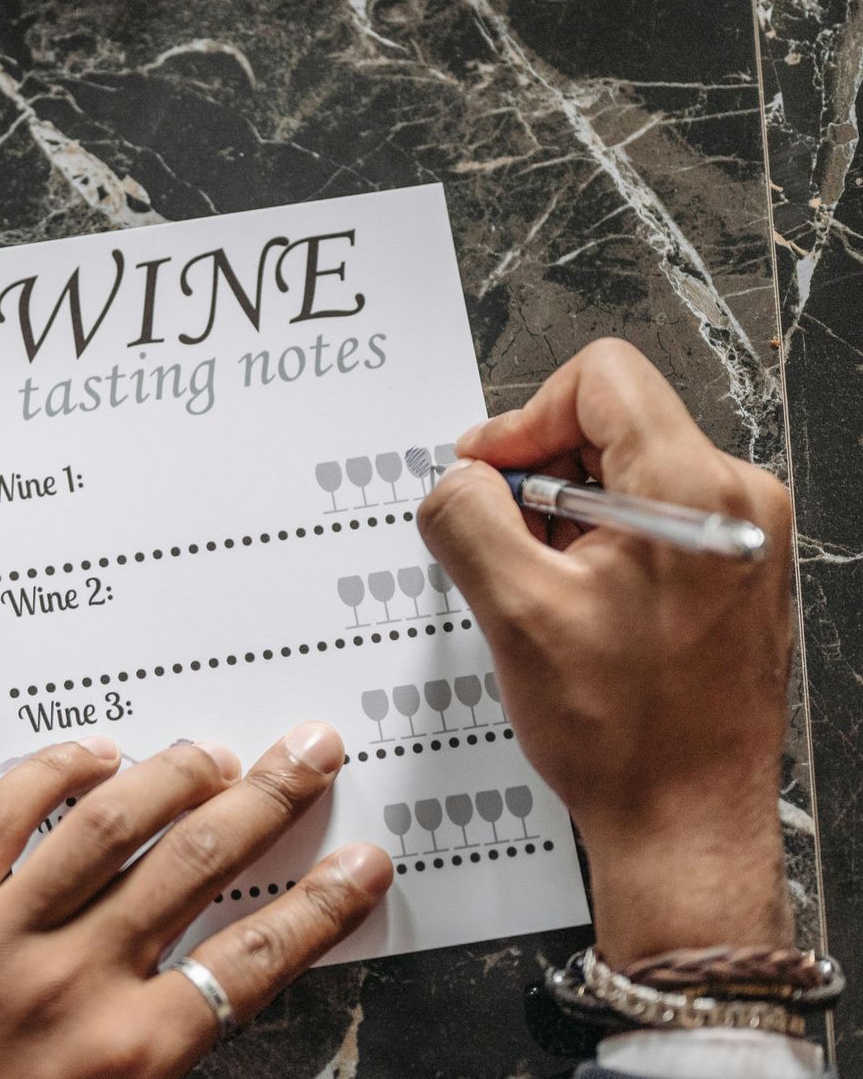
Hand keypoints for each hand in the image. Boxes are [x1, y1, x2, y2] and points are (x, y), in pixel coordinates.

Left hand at [0, 726, 391, 1078]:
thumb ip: (162, 1056)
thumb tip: (220, 991)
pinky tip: (93, 756)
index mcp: (129, 1056)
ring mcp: (1, 938)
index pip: (255, 958)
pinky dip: (54, 773)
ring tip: (214, 750)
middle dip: (267, 800)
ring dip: (174, 775)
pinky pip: (2, 816)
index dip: (319, 904)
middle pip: (197, 866)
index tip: (357, 864)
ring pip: (108, 826)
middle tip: (307, 754)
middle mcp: (74, 985)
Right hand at [417, 338, 793, 962]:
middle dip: (540, 478)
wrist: (686, 822)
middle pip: (612, 423)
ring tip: (544, 593)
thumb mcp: (513, 611)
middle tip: (506, 547)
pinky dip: (597, 548)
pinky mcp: (733, 572)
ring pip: (626, 474)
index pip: (601, 378)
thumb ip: (467, 517)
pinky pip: (650, 520)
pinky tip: (576, 611)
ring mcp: (743, 538)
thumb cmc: (624, 734)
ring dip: (564, 519)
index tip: (489, 477)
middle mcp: (736, 501)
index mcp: (693, 491)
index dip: (524, 420)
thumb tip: (457, 481)